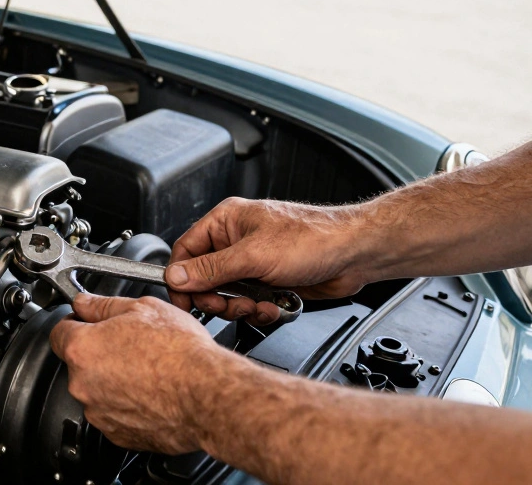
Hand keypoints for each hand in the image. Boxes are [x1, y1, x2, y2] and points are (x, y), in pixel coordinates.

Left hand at [50, 294, 237, 453]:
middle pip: (78, 363)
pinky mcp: (118, 434)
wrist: (207, 394)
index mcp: (82, 348)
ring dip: (112, 381)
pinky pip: (114, 414)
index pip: (59, 331)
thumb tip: (85, 302)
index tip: (88, 323)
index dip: (75, 323)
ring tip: (145, 370)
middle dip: (98, 353)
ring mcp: (99, 413)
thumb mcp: (142, 308)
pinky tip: (150, 392)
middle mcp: (83, 384)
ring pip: (96, 390)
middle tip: (129, 345)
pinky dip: (126, 405)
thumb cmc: (180, 353)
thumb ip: (103, 305)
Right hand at [166, 198, 373, 323]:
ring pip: (226, 295)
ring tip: (257, 305)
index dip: (181, 278)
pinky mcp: (268, 281)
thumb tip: (176, 276)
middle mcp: (236, 241)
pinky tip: (272, 306)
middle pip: (204, 279)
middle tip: (228, 306)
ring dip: (239, 307)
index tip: (184, 301)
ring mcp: (252, 262)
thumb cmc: (314, 239)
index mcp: (226, 222)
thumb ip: (210, 269)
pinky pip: (248, 302)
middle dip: (216, 298)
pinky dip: (257, 310)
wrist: (355, 254)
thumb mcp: (253, 256)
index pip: (186, 251)